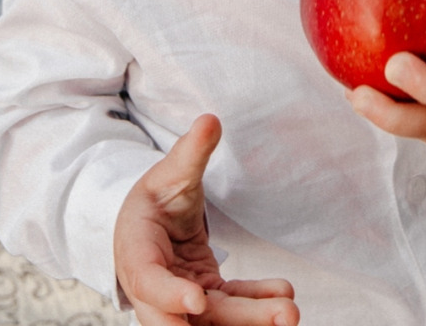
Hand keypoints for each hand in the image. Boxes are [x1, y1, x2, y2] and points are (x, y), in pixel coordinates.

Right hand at [114, 115, 298, 325]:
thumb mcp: (169, 173)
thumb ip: (190, 152)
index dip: (169, 295)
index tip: (197, 300)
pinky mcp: (206, 302)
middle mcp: (154, 288)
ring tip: (290, 309)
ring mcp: (181, 301)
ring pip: (214, 319)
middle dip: (235, 319)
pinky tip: (282, 293)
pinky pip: (231, 307)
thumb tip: (210, 120)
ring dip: (253, 318)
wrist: (150, 224)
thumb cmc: (155, 199)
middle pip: (187, 317)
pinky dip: (256, 303)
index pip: (148, 281)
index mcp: (135, 253)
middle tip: (282, 313)